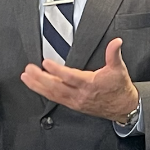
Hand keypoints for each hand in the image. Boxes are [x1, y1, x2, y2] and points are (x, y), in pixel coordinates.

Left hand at [20, 37, 138, 122]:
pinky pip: (56, 99)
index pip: (70, 77)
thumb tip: (116, 42)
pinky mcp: (73, 105)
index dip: (57, 70)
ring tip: (26, 78)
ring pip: (53, 94)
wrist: (124, 107)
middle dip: (40, 79)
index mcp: (90, 84)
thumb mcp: (119, 69)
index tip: (45, 63)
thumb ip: (114, 54)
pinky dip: (44, 92)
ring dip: (38, 86)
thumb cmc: (119, 88)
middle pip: (56, 87)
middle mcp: (80, 94)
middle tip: (28, 70)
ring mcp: (75, 101)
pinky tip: (36, 87)